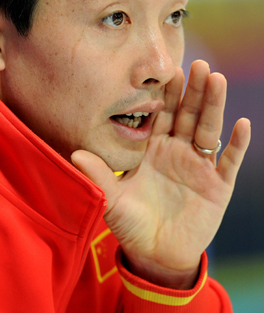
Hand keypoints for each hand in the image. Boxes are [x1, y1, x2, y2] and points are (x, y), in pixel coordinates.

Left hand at [71, 60, 250, 288]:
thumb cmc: (132, 223)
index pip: (162, 115)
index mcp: (153, 149)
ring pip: (208, 130)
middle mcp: (177, 152)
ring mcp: (199, 167)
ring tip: (217, 81)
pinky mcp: (218, 185)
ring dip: (214, 106)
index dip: (167, 94)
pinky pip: (229, 162)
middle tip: (199, 66)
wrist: (156, 253)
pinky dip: (237, 145)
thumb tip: (75, 154)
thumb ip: (99, 176)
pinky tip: (243, 125)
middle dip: (194, 91)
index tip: (170, 72)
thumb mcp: (113, 199)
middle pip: (188, 115)